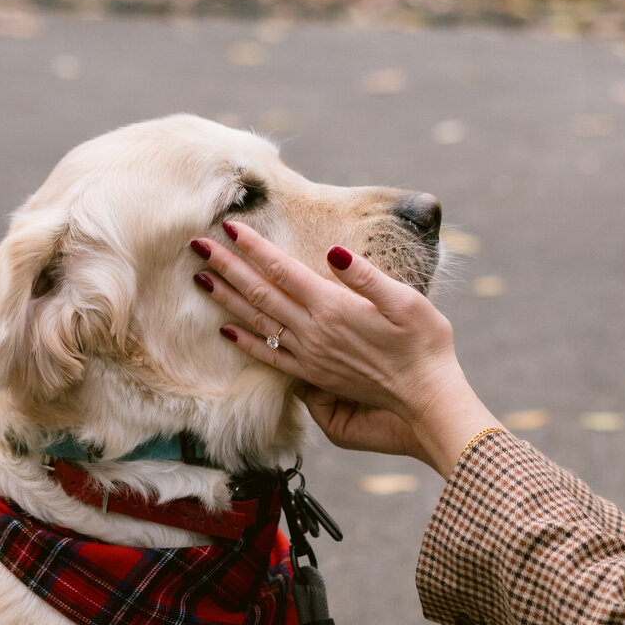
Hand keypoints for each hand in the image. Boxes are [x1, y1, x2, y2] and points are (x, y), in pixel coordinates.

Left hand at [195, 221, 499, 475]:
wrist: (428, 398)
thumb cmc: (425, 346)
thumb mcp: (406, 301)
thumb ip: (367, 276)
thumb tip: (334, 251)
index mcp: (334, 307)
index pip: (283, 270)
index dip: (255, 247)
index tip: (230, 226)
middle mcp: (315, 331)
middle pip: (261, 293)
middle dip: (227, 266)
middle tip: (197, 245)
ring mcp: (311, 356)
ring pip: (259, 322)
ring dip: (227, 299)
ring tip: (200, 279)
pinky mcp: (314, 377)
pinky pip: (272, 357)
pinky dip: (247, 342)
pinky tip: (227, 330)